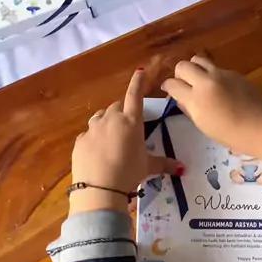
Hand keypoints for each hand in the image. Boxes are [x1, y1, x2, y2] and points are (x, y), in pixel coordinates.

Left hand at [70, 68, 181, 213]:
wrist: (99, 189)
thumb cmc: (129, 173)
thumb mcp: (148, 167)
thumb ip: (164, 164)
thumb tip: (182, 168)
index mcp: (131, 121)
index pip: (135, 95)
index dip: (138, 82)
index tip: (140, 71)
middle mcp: (111, 119)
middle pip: (116, 107)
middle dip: (121, 112)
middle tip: (127, 127)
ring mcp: (93, 129)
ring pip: (100, 117)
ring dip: (106, 122)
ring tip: (111, 139)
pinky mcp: (80, 141)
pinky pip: (88, 134)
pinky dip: (94, 139)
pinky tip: (98, 153)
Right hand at [162, 57, 261, 156]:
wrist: (261, 127)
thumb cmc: (230, 134)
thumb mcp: (203, 124)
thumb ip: (188, 108)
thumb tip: (180, 98)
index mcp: (196, 98)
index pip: (172, 84)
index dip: (168, 87)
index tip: (170, 91)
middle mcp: (206, 81)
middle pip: (183, 65)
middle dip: (179, 74)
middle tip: (184, 85)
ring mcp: (221, 74)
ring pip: (199, 59)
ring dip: (195, 69)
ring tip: (200, 81)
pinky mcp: (234, 73)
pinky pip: (216, 68)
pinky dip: (211, 74)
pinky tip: (219, 88)